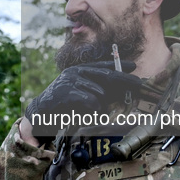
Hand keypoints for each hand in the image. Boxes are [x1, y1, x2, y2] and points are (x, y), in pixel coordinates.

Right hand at [24, 60, 141, 142]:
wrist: (40, 113)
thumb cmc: (63, 105)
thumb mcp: (83, 95)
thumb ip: (99, 92)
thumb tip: (122, 92)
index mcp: (80, 70)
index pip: (103, 66)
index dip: (119, 66)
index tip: (134, 67)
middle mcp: (76, 72)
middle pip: (106, 75)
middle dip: (124, 79)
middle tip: (139, 84)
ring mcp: (71, 80)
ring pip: (99, 93)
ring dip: (99, 106)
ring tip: (89, 112)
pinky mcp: (67, 91)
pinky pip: (90, 101)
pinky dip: (93, 109)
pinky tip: (87, 113)